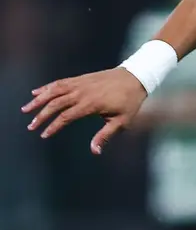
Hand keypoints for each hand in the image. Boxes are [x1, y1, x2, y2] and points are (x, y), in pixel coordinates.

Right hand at [22, 67, 150, 153]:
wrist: (135, 77)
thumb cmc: (130, 101)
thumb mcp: (122, 121)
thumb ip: (105, 135)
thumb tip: (94, 151)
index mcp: (91, 104)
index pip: (66, 117)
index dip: (54, 126)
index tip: (44, 135)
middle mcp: (82, 93)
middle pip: (55, 104)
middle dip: (41, 115)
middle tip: (31, 126)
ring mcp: (79, 84)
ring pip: (54, 91)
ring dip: (38, 100)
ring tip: (26, 109)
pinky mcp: (80, 78)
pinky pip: (59, 83)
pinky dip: (46, 88)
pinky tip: (36, 93)